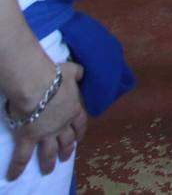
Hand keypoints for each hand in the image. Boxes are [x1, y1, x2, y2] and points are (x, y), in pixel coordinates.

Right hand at [6, 62, 87, 181]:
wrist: (36, 85)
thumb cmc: (54, 76)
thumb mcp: (72, 72)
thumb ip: (78, 74)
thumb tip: (81, 73)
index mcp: (74, 110)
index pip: (80, 124)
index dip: (80, 133)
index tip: (79, 139)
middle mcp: (62, 125)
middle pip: (67, 141)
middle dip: (67, 150)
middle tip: (66, 157)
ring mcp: (46, 134)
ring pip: (49, 152)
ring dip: (49, 162)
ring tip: (48, 170)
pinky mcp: (28, 138)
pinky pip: (22, 156)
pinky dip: (17, 167)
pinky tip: (13, 176)